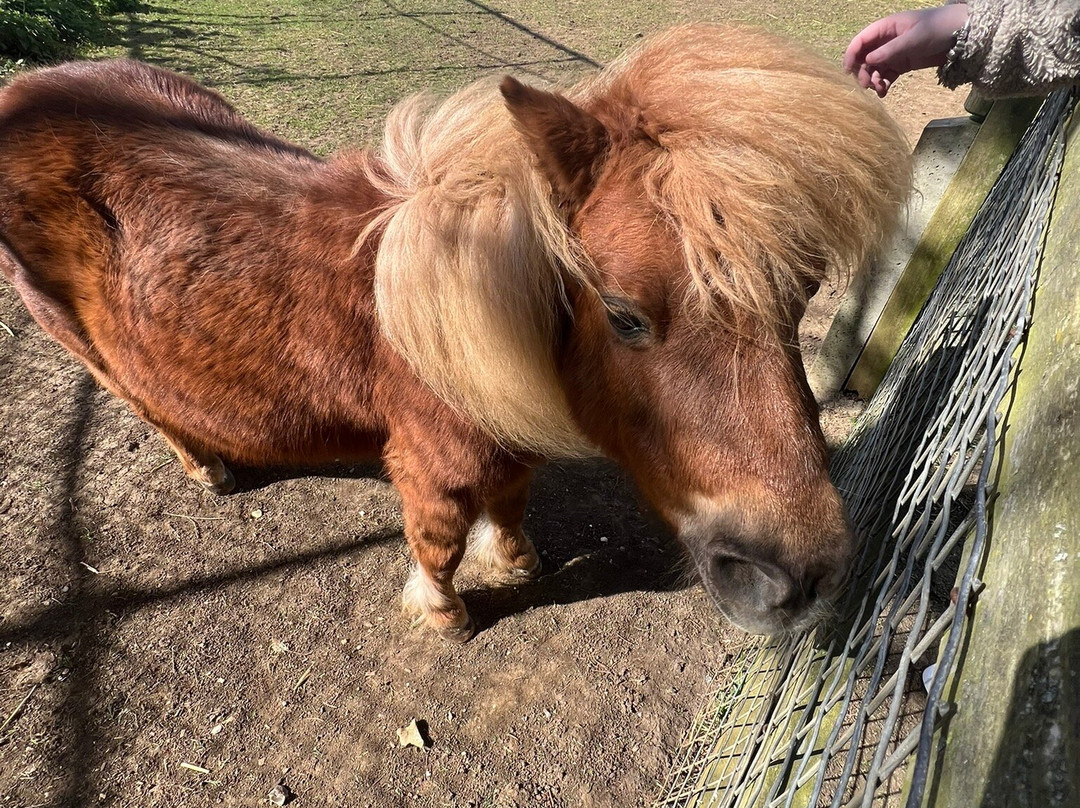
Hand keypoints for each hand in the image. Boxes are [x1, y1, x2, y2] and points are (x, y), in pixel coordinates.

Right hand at [844, 4, 969, 96]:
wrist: (962, 35)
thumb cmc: (938, 28)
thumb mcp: (913, 39)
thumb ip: (890, 51)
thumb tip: (868, 61)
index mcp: (887, 27)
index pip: (861, 40)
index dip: (851, 54)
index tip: (848, 71)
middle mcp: (886, 40)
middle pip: (864, 57)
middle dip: (863, 72)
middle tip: (868, 85)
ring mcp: (894, 53)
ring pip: (874, 69)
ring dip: (873, 81)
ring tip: (880, 90)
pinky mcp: (902, 64)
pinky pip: (886, 76)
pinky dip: (883, 85)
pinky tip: (884, 93)